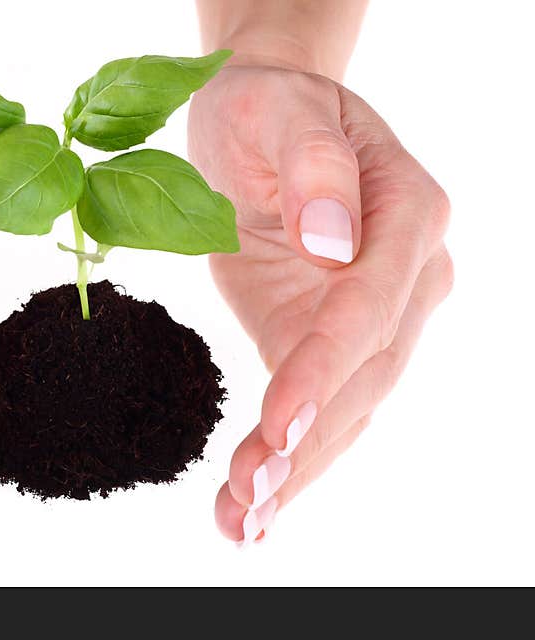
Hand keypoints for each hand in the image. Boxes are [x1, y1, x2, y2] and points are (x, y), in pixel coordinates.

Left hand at [188, 65, 452, 542]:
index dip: (325, 368)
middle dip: (308, 443)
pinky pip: (317, 403)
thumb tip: (337, 241)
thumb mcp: (278, 109)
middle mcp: (406, 274)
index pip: (369, 306)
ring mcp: (374, 313)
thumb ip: (314, 168)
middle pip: (363, 373)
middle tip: (252, 499)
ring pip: (346, 406)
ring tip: (243, 522)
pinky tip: (252, 504)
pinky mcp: (327, 336)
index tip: (282, 423)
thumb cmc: (268, 108)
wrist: (261, 120)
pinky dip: (288, 456)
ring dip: (296, 471)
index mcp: (405, 214)